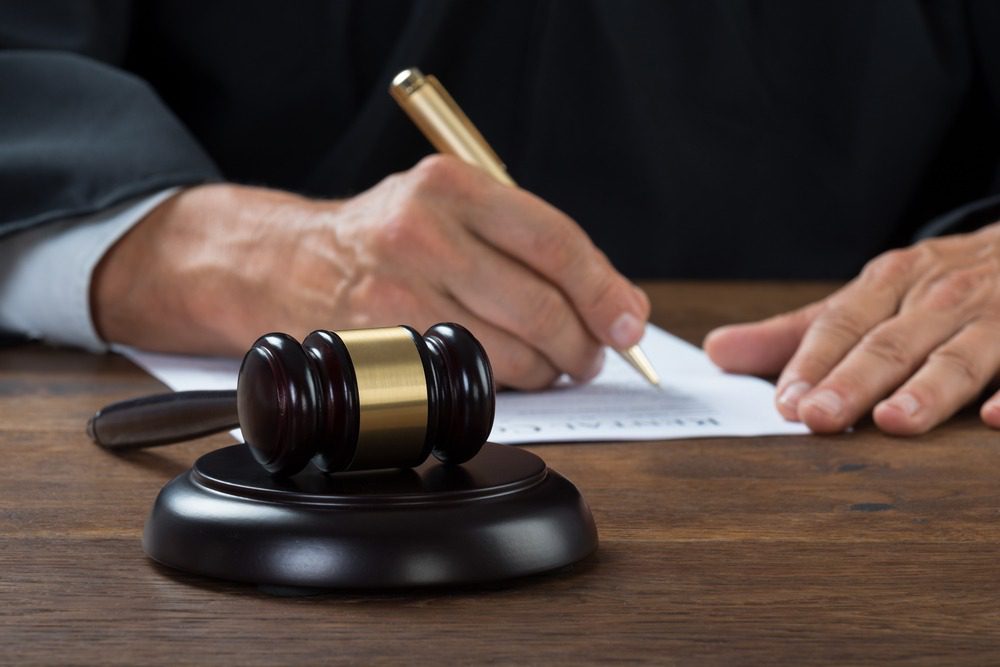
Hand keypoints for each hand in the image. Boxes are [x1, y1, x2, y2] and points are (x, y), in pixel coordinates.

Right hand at [92, 155, 648, 388]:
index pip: (554, 240)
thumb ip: (522, 237)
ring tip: (552, 364)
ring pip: (510, 351)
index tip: (630, 322)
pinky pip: (469, 379)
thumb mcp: (446, 202)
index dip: (604, 289)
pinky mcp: (382, 347)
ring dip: (548, 369)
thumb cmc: (383, 235)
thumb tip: (609, 299)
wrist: (283, 263)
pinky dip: (504, 384)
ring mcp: (397, 293)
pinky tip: (506, 373)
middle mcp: (421, 232)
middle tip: (593, 354)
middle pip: (539, 304)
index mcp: (449, 184)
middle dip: (583, 342)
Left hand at [704, 224, 999, 434]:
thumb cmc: (935, 288)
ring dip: (926, 390)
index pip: (841, 324)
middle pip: (890, 343)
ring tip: (893, 421)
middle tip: (818, 418)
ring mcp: (996, 315)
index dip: (812, 363)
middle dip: (853, 381)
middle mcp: (940, 297)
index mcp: (891, 282)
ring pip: (958, 356)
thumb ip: (796, 335)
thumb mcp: (866, 300)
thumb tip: (717, 352)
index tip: (785, 403)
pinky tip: (996, 420)